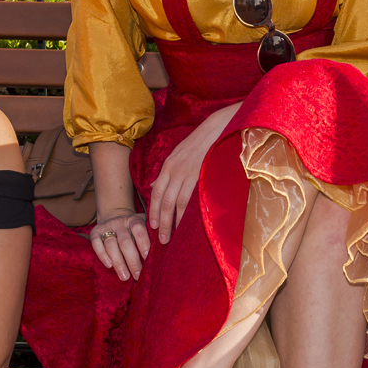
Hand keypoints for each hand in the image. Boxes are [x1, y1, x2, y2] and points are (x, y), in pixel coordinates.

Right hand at [89, 210, 150, 281]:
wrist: (114, 214)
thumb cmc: (134, 228)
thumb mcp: (144, 225)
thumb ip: (151, 236)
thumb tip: (162, 254)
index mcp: (134, 220)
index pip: (139, 229)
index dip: (143, 243)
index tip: (147, 258)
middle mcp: (120, 222)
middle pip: (125, 241)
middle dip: (132, 260)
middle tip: (138, 275)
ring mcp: (107, 226)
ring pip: (111, 244)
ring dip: (118, 262)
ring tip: (125, 277)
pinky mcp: (95, 231)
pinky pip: (96, 243)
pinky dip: (102, 254)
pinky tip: (109, 266)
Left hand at [146, 104, 238, 244]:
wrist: (215, 129)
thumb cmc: (198, 144)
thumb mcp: (177, 156)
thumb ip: (166, 172)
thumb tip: (154, 186)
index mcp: (168, 166)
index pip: (156, 192)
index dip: (153, 210)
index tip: (152, 225)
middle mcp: (174, 171)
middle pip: (164, 201)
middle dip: (161, 222)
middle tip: (160, 238)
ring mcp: (186, 174)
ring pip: (174, 203)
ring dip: (171, 222)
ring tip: (170, 236)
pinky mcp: (199, 176)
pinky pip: (189, 199)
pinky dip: (185, 213)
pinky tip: (184, 224)